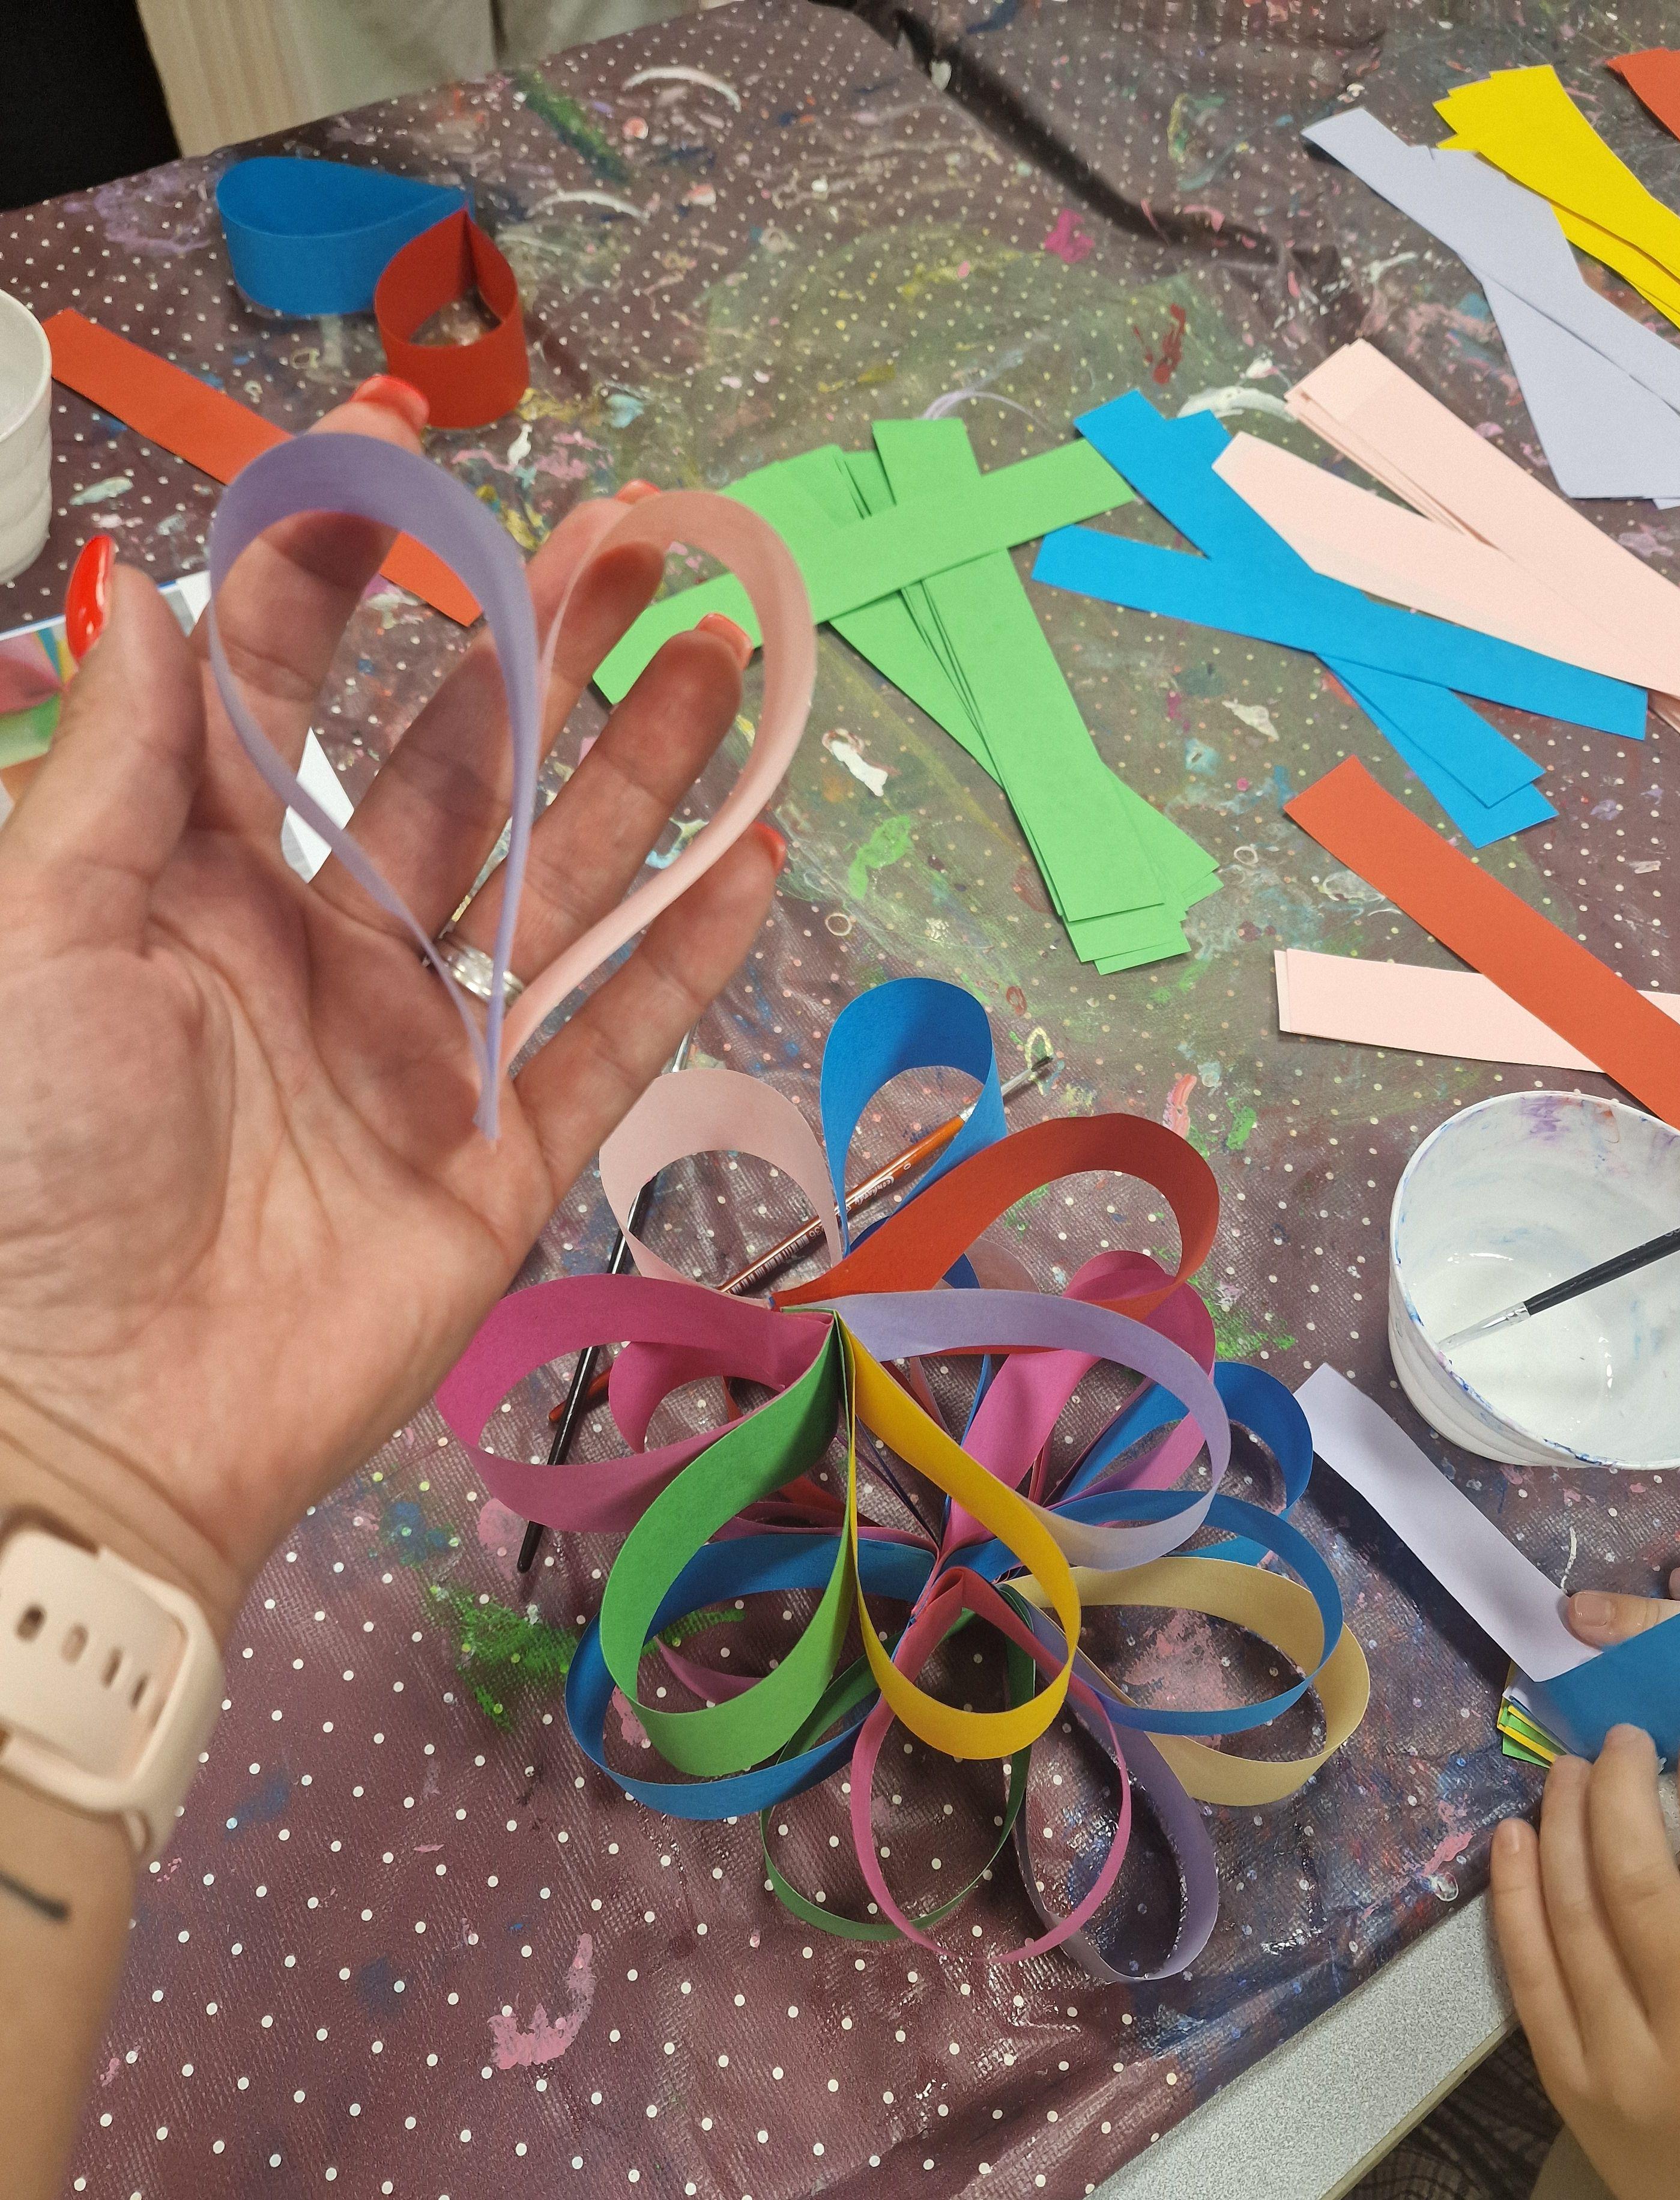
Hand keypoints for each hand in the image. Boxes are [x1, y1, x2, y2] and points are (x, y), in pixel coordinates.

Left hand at [0, 391, 779, 1635]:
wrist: (96, 1418)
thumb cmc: (34, 1166)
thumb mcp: (40, 935)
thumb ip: (118, 768)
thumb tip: (148, 587)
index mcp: (196, 877)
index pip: (282, 679)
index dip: (343, 555)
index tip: (410, 445)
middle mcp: (323, 944)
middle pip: (457, 767)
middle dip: (542, 648)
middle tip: (637, 540)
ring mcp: (425, 1051)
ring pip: (555, 883)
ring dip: (641, 771)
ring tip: (721, 658)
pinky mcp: (500, 1158)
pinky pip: (610, 1040)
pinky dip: (684, 956)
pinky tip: (752, 859)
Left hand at [1492, 1728, 1679, 2199]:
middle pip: (1642, 1891)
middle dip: (1624, 1796)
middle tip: (1620, 1740)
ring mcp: (1622, 2067)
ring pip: (1575, 1919)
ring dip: (1563, 1827)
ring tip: (1567, 1769)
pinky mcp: (1565, 2082)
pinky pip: (1527, 1971)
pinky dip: (1513, 1894)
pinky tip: (1514, 1834)